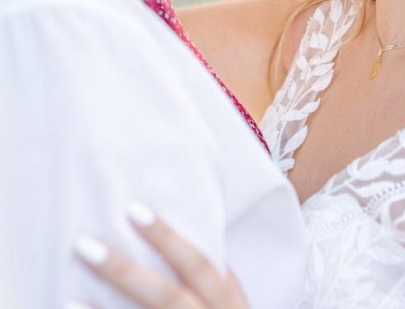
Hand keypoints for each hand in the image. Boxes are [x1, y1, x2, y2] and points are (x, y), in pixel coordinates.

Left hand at [70, 202, 249, 308]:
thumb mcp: (232, 307)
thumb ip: (219, 281)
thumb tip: (195, 232)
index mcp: (229, 307)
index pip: (199, 267)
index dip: (167, 238)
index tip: (132, 209)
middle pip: (167, 299)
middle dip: (124, 272)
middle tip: (83, 244)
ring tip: (69, 294)